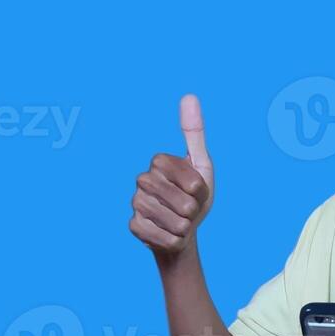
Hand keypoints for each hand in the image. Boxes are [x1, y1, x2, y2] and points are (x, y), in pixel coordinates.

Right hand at [129, 94, 214, 256]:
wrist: (183, 230)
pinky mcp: (133, 226)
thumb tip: (189, 96)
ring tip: (180, 221)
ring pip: (174, 221)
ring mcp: (136, 203)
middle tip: (189, 208)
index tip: (196, 189)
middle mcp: (142, 179)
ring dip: (185, 226)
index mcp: (159, 161)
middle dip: (194, 210)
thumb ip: (194, 133)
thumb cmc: (194, 195)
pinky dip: (173, 239)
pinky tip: (168, 233)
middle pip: (184, 202)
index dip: (200, 189)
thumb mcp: (202, 164)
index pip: (192, 180)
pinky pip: (162, 237)